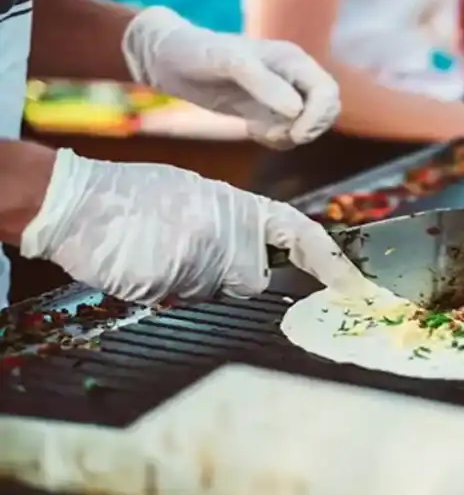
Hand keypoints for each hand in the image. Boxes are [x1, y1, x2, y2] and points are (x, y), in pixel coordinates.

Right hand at [19, 150, 367, 304]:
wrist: (77, 201)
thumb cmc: (136, 195)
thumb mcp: (198, 194)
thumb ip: (236, 224)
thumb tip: (257, 258)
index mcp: (238, 207)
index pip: (301, 235)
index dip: (331, 263)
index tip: (355, 287)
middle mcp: (224, 236)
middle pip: (250, 280)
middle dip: (227, 272)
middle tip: (187, 245)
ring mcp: (194, 262)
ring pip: (211, 292)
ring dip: (189, 278)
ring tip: (157, 246)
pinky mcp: (164, 286)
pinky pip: (176, 300)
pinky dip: (161, 287)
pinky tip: (141, 259)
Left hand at [122, 7, 339, 149]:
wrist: (169, 60)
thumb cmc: (197, 52)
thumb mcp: (228, 63)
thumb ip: (263, 83)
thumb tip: (297, 110)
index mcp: (292, 60)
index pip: (327, 93)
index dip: (318, 117)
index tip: (294, 132)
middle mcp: (293, 77)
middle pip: (326, 111)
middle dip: (308, 129)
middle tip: (274, 134)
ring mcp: (283, 96)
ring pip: (309, 125)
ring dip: (290, 136)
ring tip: (258, 130)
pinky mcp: (268, 112)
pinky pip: (289, 133)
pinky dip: (277, 140)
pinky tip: (252, 130)